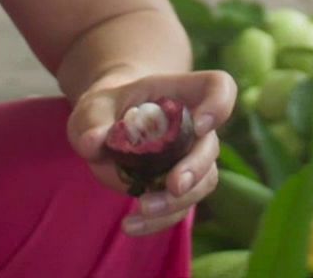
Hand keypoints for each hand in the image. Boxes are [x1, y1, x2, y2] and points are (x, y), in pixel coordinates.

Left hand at [67, 70, 237, 236]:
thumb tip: (93, 141)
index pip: (219, 87)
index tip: (200, 124)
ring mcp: (189, 158)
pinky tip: (131, 225)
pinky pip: (180, 207)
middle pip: (211, 145)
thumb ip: (92, 120)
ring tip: (143, 209)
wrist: (105, 128)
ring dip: (178, 201)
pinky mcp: (178, 188)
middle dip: (196, 168)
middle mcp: (193, 127)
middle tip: (174, 186)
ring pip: (203, 182)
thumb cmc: (105, 109)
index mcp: (179, 94)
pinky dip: (158, 220)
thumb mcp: (92, 108)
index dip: (219, 104)